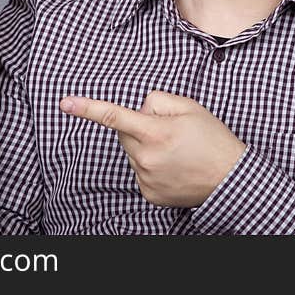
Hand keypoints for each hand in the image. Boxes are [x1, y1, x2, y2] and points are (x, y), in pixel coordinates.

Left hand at [60, 90, 246, 206]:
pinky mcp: (148, 193)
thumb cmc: (213, 139)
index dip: (87, 108)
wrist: (230, 179)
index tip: (64, 103)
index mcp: (156, 132)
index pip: (115, 116)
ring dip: (145, 145)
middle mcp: (146, 157)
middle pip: (124, 132)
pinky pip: (139, 170)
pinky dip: (150, 164)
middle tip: (168, 129)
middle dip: (139, 125)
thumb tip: (140, 109)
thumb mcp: (190, 107)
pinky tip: (172, 165)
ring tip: (175, 150)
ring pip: (132, 151)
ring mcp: (146, 178)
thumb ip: (158, 100)